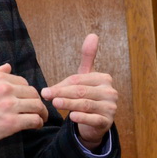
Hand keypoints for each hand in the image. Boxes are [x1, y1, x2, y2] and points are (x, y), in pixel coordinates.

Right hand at [0, 64, 48, 152]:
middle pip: (33, 93)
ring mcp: (10, 106)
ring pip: (37, 106)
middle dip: (36, 101)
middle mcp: (6, 89)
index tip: (26, 99)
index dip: (26, 92)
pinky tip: (36, 125)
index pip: (23, 82)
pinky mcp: (12, 123)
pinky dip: (38, 123)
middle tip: (36, 109)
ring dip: (41, 112)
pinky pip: (34, 120)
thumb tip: (8, 66)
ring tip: (40, 118)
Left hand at [41, 34, 117, 150]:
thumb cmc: (88, 96)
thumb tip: (92, 34)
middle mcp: (110, 92)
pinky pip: (93, 119)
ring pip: (86, 104)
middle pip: (81, 91)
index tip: (46, 90)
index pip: (79, 80)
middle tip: (46, 95)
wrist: (95, 122)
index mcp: (104, 78)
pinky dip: (82, 118)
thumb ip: (87, 57)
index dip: (62, 85)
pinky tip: (71, 117)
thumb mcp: (86, 77)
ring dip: (69, 104)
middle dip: (62, 93)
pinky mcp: (107, 122)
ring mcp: (110, 107)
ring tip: (55, 104)